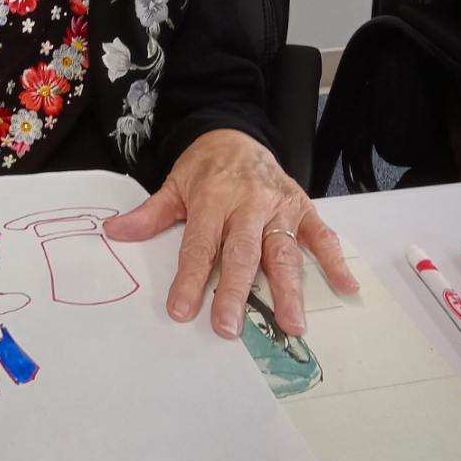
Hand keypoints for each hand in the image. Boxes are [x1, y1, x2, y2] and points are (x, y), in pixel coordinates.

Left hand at [102, 129, 357, 338]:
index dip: (191, 279)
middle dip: (236, 293)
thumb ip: (149, 215)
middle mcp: (248, 203)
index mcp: (213, 198)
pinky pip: (321, 235)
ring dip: (288, 289)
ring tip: (291, 324)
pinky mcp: (302, 206)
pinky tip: (346, 287)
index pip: (200, 246)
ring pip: (283, 251)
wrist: (235, 133)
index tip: (182, 311)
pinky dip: (334, 260)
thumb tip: (114, 232)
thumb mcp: (173, 185)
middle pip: (242, 254)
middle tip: (230, 328)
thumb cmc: (204, 168)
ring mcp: (279, 206)